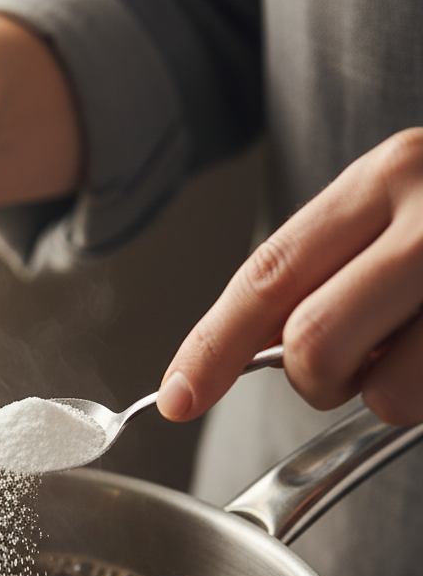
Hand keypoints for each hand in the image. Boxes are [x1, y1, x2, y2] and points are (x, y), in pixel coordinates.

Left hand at [158, 128, 422, 425]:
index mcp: (386, 177)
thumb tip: (246, 352)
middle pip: (312, 344)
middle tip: (352, 362)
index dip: (210, 348)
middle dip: (315, 380)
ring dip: (391, 393)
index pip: (266, 275)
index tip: (178, 398)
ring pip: (385, 391)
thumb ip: (325, 269)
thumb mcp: (396, 209)